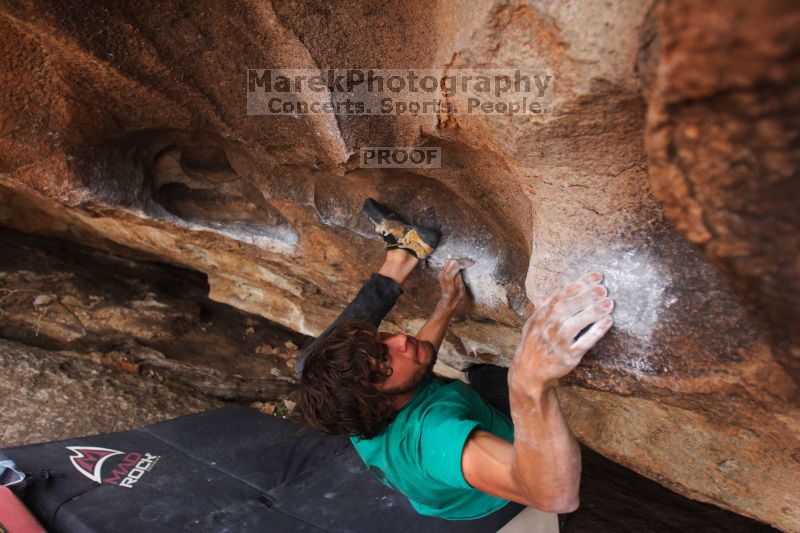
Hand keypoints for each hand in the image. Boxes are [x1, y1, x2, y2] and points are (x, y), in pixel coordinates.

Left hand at [438, 258, 473, 309]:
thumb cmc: (456, 296)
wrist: (447, 300)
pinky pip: (447, 264)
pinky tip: (460, 263)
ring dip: (458, 260)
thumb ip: (459, 276)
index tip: (472, 262)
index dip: (465, 263)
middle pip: (452, 261)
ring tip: (466, 261)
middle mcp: (442, 274)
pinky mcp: (441, 273)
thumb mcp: (461, 287)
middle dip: (462, 260)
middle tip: (470, 261)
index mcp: (448, 277)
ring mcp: (441, 273)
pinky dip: (454, 263)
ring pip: (449, 261)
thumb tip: (461, 268)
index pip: (456, 265)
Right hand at [509, 272, 613, 394]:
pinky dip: (596, 332)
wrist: (528, 372)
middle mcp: (549, 327)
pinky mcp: (568, 356)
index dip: (579, 285)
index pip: (561, 296)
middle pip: (568, 307)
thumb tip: (558, 289)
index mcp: (542, 316)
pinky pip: (584, 343)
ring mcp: (558, 342)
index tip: (595, 276)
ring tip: (609, 302)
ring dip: (593, 312)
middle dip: (586, 296)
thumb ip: (545, 306)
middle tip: (604, 288)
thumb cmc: (534, 344)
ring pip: (576, 324)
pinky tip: (607, 322)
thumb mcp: (534, 323)